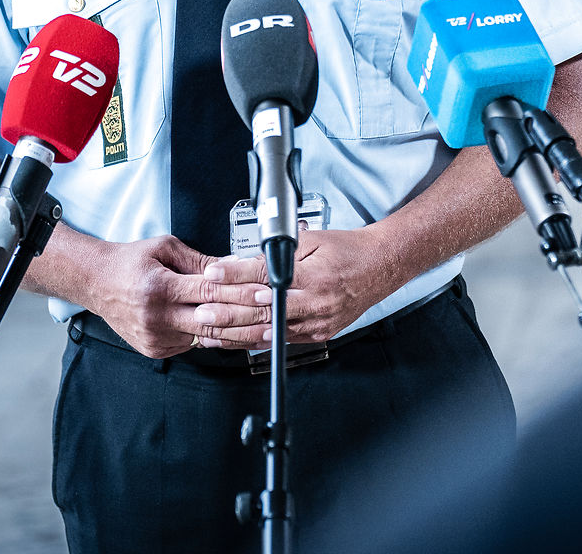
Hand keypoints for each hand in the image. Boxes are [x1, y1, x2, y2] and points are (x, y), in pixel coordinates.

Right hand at [80, 235, 269, 357]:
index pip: (210, 292)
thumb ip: (200, 260)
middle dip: (248, 319)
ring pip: (205, 337)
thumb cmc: (129, 262)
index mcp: (159, 287)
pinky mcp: (155, 350)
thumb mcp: (165, 248)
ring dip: (236, 333)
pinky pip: (191, 345)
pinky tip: (232, 334)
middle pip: (212, 321)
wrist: (96, 283)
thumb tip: (232, 266)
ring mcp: (155, 337)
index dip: (242, 294)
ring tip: (263, 330)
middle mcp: (156, 316)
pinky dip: (212, 338)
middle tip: (274, 316)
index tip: (265, 293)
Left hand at [203, 227, 401, 345]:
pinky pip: (281, 341)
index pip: (265, 276)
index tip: (212, 275)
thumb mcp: (309, 240)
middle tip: (202, 312)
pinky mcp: (318, 334)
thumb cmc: (347, 250)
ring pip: (269, 332)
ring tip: (211, 331)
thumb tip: (239, 262)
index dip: (234, 276)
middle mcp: (316, 303)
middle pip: (263, 310)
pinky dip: (256, 341)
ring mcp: (317, 323)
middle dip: (228, 313)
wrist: (380, 266)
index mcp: (313, 275)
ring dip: (236, 333)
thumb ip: (274, 254)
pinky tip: (236, 340)